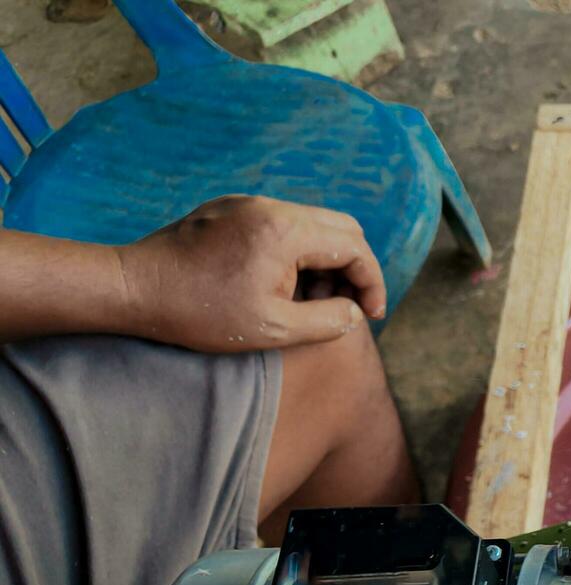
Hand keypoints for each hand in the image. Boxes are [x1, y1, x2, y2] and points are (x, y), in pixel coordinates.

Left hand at [115, 195, 387, 351]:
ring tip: (311, 300)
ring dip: (325, 260)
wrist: (132, 288)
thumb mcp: (274, 329)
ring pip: (312, 224)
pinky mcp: (229, 209)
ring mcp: (248, 203)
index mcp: (287, 231)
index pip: (355, 247)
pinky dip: (296, 251)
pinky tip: (280, 284)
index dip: (372, 283)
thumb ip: (328, 321)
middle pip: (341, 227)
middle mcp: (272, 207)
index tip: (370, 315)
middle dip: (354, 268)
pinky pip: (281, 223)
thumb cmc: (200, 312)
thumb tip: (355, 313)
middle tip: (345, 306)